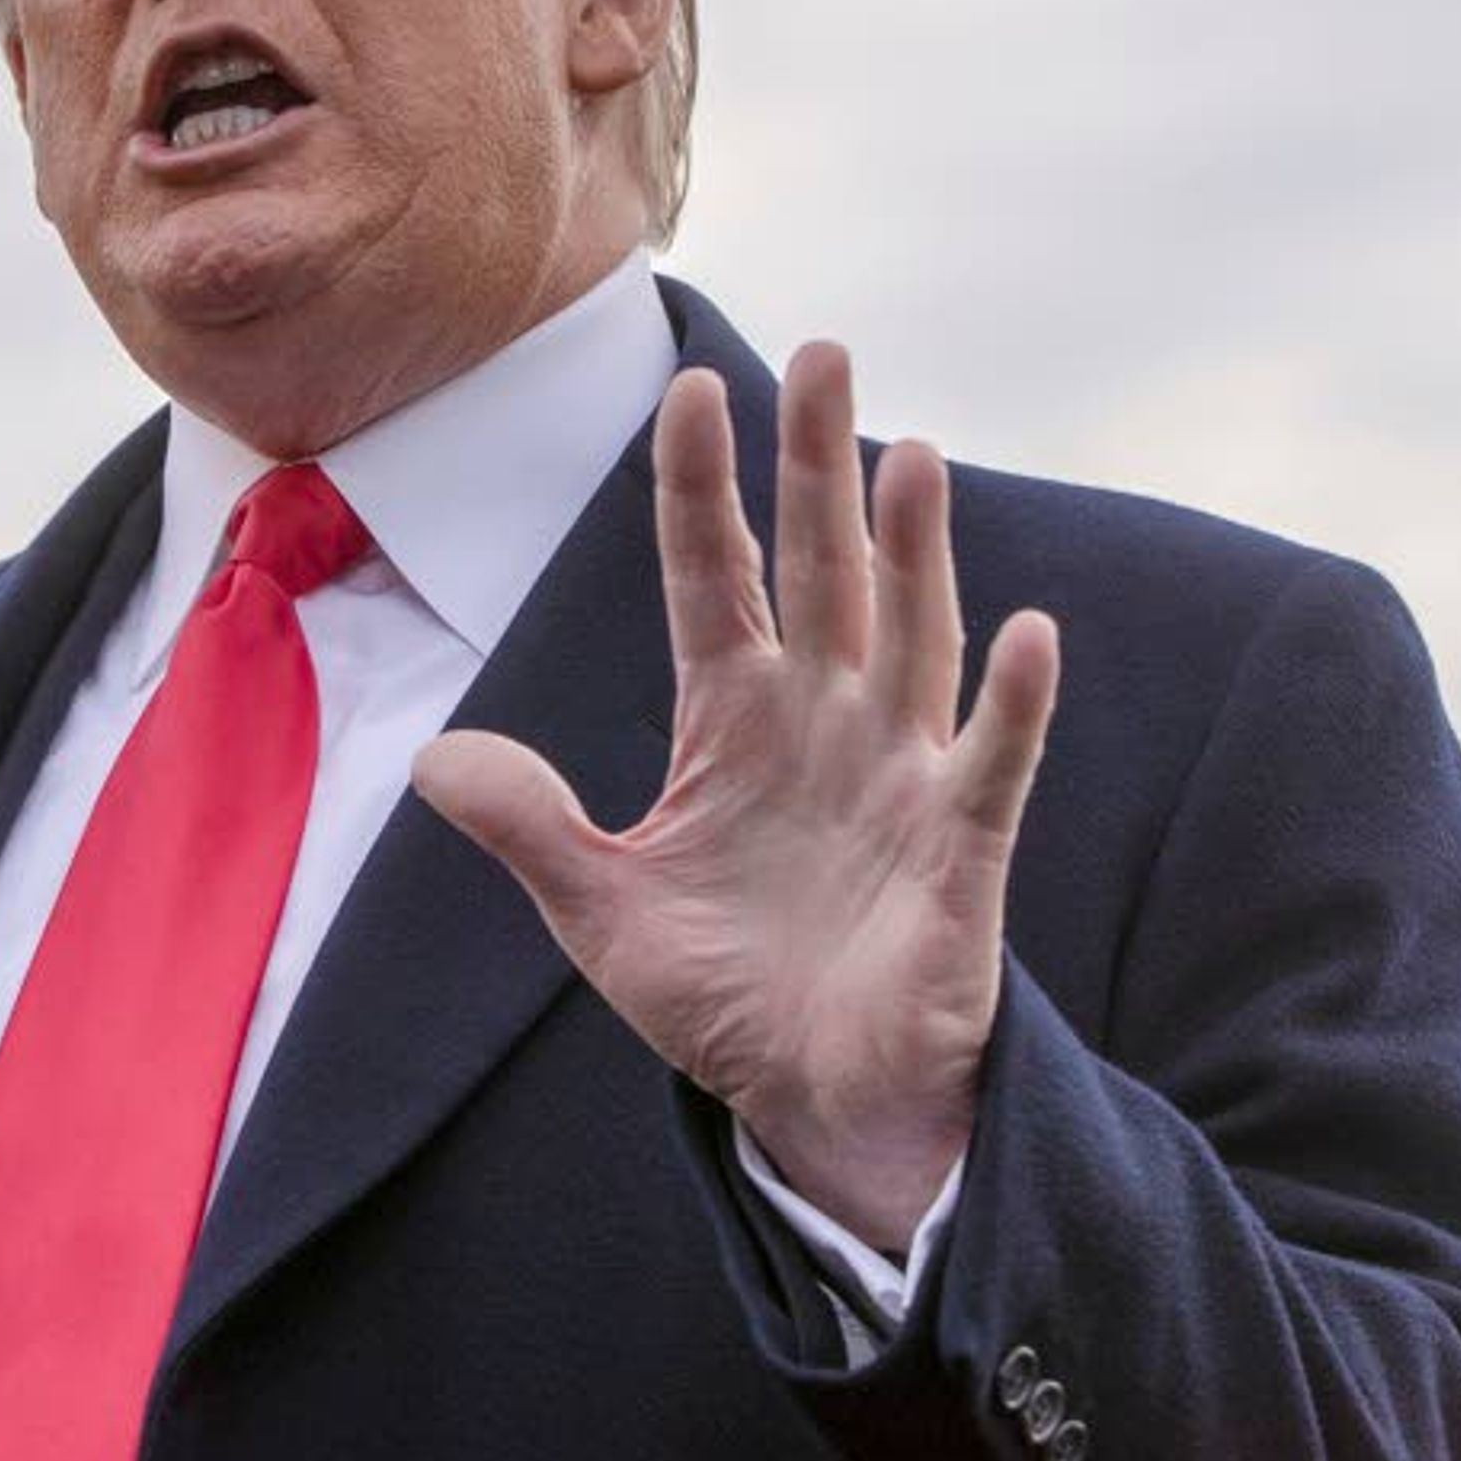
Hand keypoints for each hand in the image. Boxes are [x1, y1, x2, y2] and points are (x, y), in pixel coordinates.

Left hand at [414, 345, 1059, 1247]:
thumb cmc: (724, 999)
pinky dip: (1015, 704)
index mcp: (732, 722)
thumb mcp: (601, 912)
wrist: (815, 1108)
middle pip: (823, 569)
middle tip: (825, 352)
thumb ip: (530, 826)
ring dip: (915, 552)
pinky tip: (1029, 631)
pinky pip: (990, 764)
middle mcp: (822, 724)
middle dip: (819, 466)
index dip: (701, 487)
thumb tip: (431, 756)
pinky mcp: (959, 853)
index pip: (714, 576)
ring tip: (914, 454)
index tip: (689, 387)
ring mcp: (897, 778)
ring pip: (910, 637)